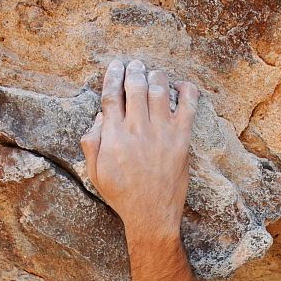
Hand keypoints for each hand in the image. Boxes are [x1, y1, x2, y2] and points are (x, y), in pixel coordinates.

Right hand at [81, 59, 197, 237]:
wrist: (151, 215)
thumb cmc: (122, 195)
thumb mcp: (95, 173)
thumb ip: (92, 142)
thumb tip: (101, 115)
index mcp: (113, 136)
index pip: (111, 95)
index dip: (113, 75)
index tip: (115, 65)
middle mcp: (136, 130)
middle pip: (134, 86)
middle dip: (134, 70)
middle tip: (135, 64)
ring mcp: (161, 133)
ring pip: (159, 89)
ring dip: (155, 76)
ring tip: (153, 74)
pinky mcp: (181, 140)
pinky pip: (188, 106)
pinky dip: (186, 91)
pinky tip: (181, 86)